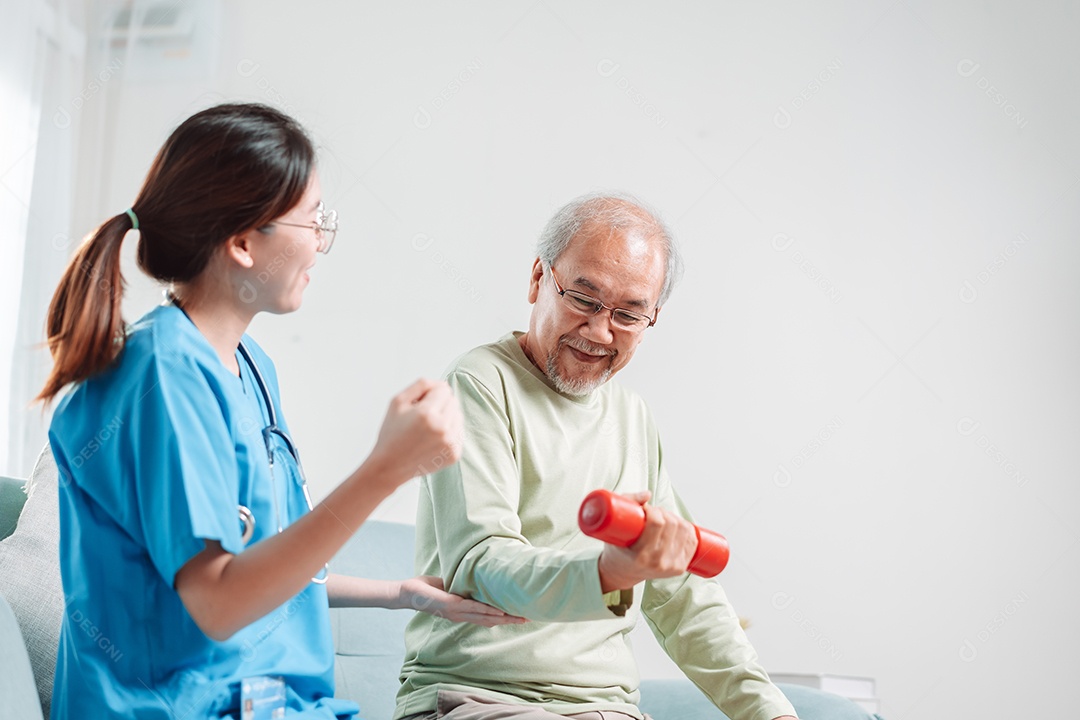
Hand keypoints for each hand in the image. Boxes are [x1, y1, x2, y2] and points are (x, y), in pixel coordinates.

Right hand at [368, 379, 463, 486]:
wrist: (390, 467)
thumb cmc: (392, 432)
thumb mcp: (398, 401)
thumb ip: (421, 385)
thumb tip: (443, 383)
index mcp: (427, 414)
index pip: (444, 389)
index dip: (430, 394)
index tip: (418, 405)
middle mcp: (442, 428)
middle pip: (453, 401)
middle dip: (439, 405)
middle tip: (421, 418)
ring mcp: (450, 443)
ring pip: (458, 416)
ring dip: (446, 417)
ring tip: (427, 429)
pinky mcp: (454, 454)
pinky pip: (459, 432)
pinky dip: (449, 432)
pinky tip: (433, 440)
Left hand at [401, 576, 527, 626]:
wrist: (408, 593)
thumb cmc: (428, 589)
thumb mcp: (450, 585)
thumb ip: (464, 583)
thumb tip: (476, 571)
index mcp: (463, 611)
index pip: (487, 617)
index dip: (504, 617)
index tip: (521, 616)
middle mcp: (462, 615)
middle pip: (490, 620)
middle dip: (509, 620)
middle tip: (528, 619)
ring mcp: (457, 612)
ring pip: (484, 616)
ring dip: (503, 617)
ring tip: (518, 617)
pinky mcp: (451, 606)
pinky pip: (472, 608)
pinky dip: (486, 610)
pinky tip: (498, 611)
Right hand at [597, 491, 697, 591]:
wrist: (622, 572)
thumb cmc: (618, 548)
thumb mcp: (613, 527)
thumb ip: (627, 503)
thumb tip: (648, 494)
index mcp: (641, 556)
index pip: (656, 524)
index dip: (653, 510)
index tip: (646, 509)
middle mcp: (658, 563)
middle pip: (672, 525)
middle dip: (663, 512)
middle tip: (653, 513)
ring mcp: (671, 566)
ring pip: (684, 530)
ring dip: (675, 518)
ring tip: (663, 519)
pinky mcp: (680, 567)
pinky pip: (691, 541)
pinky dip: (686, 529)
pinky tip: (677, 526)